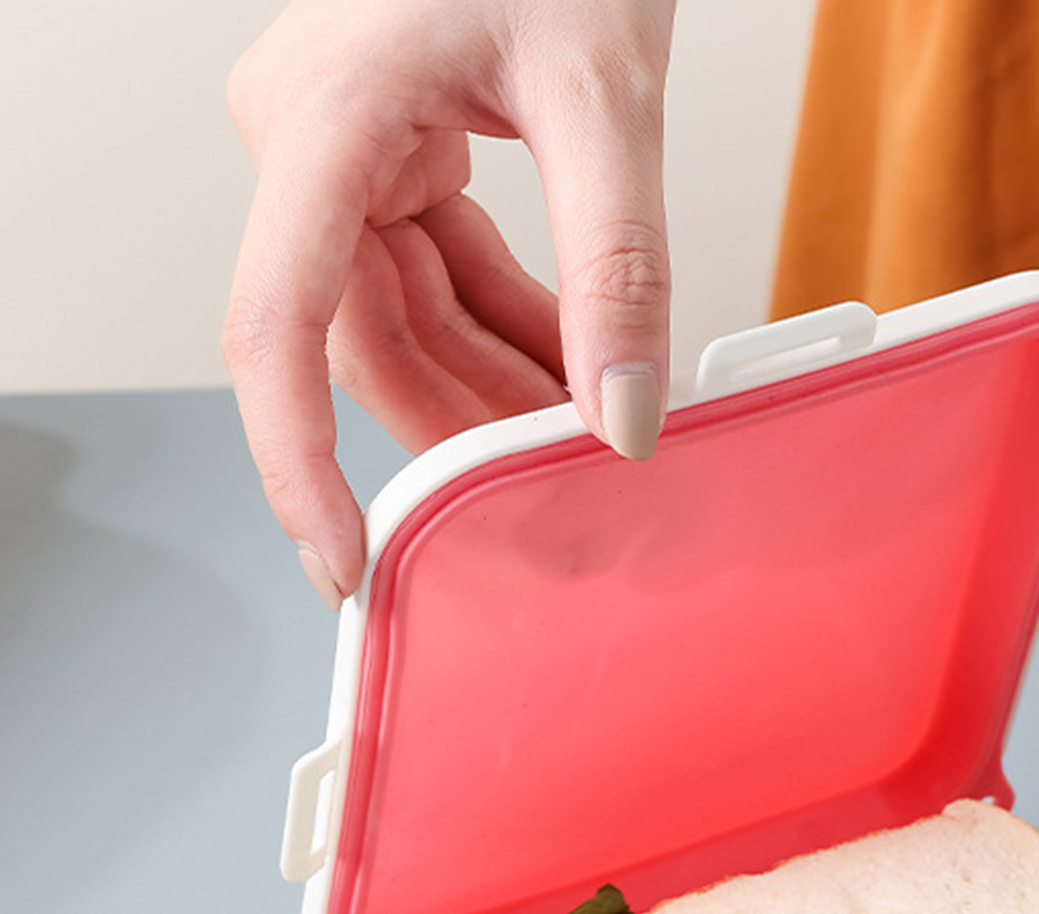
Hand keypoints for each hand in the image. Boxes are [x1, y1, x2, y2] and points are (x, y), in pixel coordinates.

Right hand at [224, 0, 675, 605]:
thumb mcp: (603, 95)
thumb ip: (619, 266)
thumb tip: (625, 420)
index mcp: (321, 117)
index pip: (277, 325)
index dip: (298, 458)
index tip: (342, 557)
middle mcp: (308, 145)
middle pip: (363, 344)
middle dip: (462, 426)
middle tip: (548, 499)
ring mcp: (343, 157)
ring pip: (403, 326)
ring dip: (494, 390)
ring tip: (580, 437)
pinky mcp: (390, 162)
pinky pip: (438, 281)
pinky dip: (508, 333)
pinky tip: (571, 373)